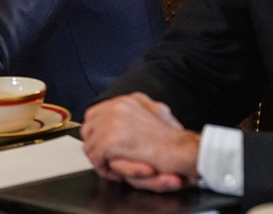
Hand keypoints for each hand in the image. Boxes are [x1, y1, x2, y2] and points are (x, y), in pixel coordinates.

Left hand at [81, 93, 200, 191]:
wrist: (183, 151)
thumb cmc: (174, 141)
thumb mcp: (157, 114)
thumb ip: (138, 114)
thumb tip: (121, 120)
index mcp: (128, 100)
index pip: (97, 114)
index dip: (98, 133)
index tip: (106, 147)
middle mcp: (118, 106)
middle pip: (88, 126)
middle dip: (95, 145)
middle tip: (106, 159)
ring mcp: (112, 121)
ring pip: (90, 142)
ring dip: (100, 158)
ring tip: (113, 167)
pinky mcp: (111, 140)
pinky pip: (96, 157)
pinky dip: (104, 168)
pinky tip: (117, 173)